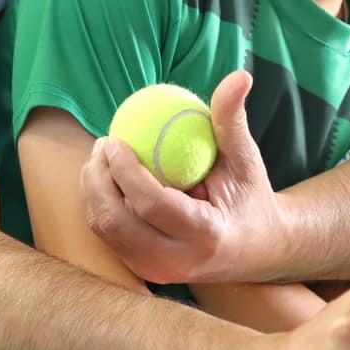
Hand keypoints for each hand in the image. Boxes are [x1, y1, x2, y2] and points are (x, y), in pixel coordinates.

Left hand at [83, 70, 283, 283]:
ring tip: (100, 158)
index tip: (114, 140)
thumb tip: (238, 76)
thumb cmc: (250, 196)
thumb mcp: (247, 159)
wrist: (256, 249)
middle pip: (116, 224)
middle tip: (101, 146)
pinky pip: (109, 238)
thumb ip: (233, 120)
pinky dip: (101, 206)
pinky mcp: (145, 273)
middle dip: (97, 182)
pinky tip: (107, 178)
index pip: (151, 205)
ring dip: (93, 192)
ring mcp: (158, 273)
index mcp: (206, 235)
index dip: (124, 172)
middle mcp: (178, 262)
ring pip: (105, 233)